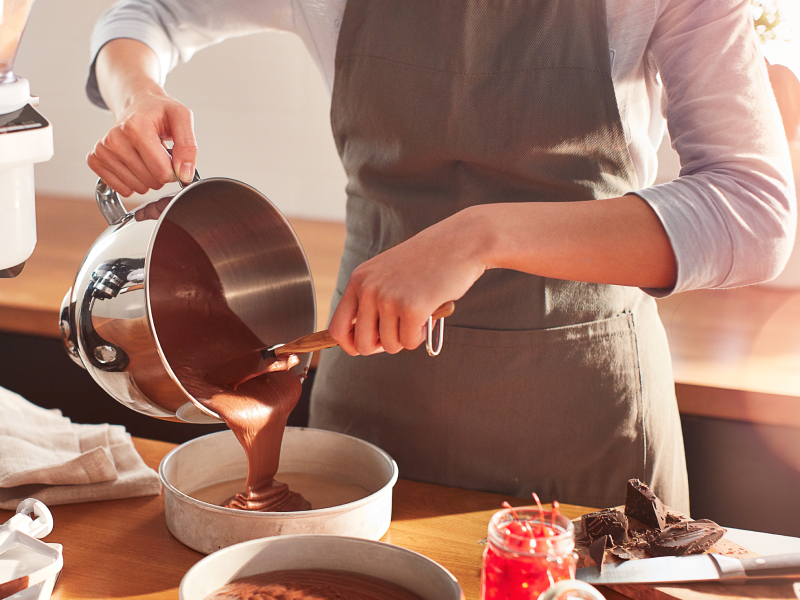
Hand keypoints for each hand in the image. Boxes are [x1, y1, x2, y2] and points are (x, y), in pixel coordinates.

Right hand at [87, 39, 197, 196]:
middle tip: (160, 154)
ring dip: (148, 178)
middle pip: (151, 181)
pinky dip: (133, 182)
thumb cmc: (159, 111)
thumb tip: (185, 175)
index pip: (162, 172)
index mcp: (135, 127)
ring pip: (137, 188)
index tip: (173, 156)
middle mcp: (114, 139)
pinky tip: (135, 163)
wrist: (137, 104)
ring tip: (147, 156)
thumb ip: (188, 146)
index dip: (175, 170)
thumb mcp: (181, 117)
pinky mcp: (95, 159)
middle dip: (162, 173)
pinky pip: (122, 189)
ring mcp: (102, 150)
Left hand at [328, 209, 486, 355]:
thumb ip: (372, 299)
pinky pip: (409, 342)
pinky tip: (428, 315)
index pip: (337, 328)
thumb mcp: (388, 273)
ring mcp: (388, 298)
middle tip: (400, 333)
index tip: (370, 345)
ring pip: (389, 346)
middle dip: (382, 346)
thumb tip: (362, 342)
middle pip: (362, 345)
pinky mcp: (411, 308)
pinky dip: (421, 336)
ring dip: (406, 338)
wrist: (461, 241)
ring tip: (419, 315)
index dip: (351, 344)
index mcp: (359, 279)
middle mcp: (368, 289)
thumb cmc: (429, 260)